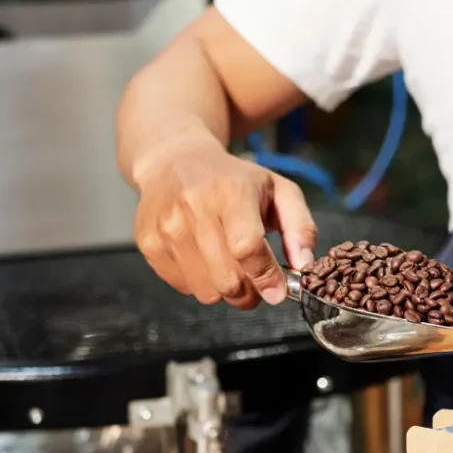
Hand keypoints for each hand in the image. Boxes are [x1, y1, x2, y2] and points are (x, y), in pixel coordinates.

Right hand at [133, 139, 315, 309]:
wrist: (175, 159)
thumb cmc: (233, 179)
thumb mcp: (277, 189)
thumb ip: (301, 226)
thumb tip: (304, 265)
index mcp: (230, 190)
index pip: (247, 248)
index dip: (265, 277)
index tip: (277, 291)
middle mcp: (193, 206)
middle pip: (227, 279)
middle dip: (249, 293)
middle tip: (256, 284)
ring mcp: (166, 225)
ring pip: (205, 290)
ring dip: (223, 289)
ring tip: (227, 265)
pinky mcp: (148, 241)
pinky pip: (182, 286)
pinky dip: (198, 282)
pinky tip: (202, 257)